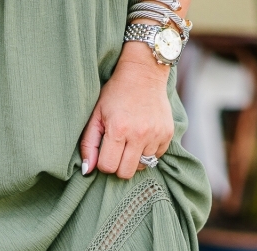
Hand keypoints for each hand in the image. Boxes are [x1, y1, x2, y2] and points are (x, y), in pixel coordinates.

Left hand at [80, 49, 173, 179]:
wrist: (144, 72)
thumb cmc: (115, 94)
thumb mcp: (96, 115)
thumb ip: (88, 144)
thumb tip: (89, 170)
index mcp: (118, 129)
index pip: (108, 167)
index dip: (104, 162)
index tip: (106, 150)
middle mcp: (139, 134)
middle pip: (125, 173)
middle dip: (118, 166)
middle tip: (118, 149)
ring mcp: (156, 134)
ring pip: (141, 166)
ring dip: (134, 158)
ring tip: (131, 140)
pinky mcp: (168, 134)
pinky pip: (156, 157)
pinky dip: (148, 152)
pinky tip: (143, 136)